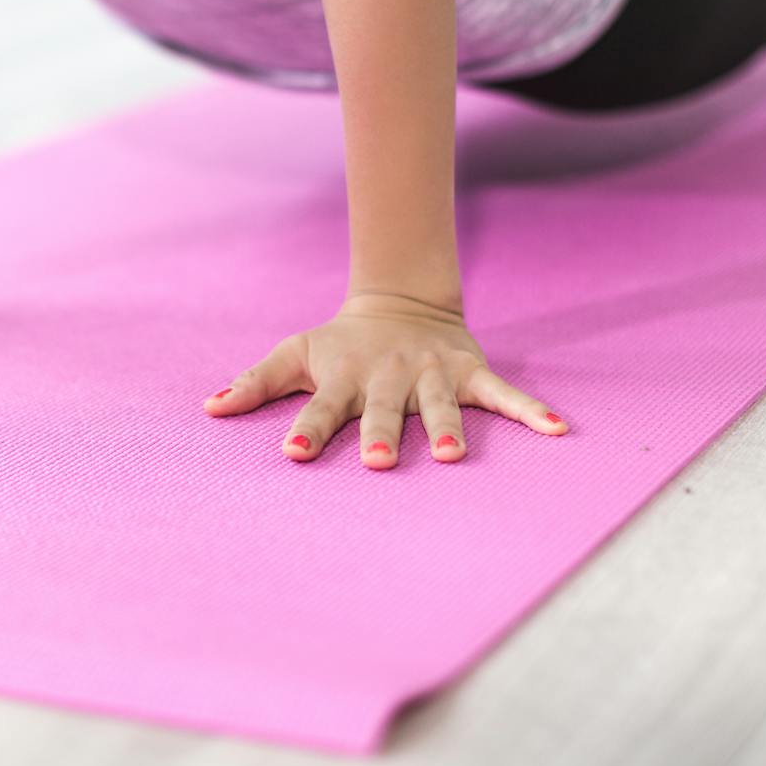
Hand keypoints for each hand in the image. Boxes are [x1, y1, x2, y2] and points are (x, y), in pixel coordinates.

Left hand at [204, 291, 567, 468]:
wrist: (400, 303)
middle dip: (380, 434)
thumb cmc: (339, 344)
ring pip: (441, 405)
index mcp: (343, 377)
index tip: (292, 453)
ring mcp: (431, 375)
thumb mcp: (295, 353)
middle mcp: (388, 378)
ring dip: (448, 428)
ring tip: (454, 457)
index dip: (306, 428)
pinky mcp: (469, 372)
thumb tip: (208, 408)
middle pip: (383, 411)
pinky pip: (503, 395)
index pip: (320, 407)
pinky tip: (557, 431)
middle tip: (376, 462)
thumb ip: (255, 383)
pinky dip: (530, 411)